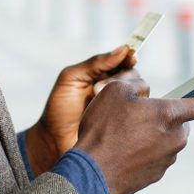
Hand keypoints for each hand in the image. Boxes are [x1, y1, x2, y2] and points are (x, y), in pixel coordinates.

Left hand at [25, 46, 136, 175]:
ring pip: (140, 92)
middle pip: (134, 76)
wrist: (53, 143)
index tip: (131, 57)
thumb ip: (95, 63)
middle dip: (120, 78)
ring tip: (99, 101)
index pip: (123, 62)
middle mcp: (115, 91)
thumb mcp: (71, 79)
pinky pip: (141, 113)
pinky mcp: (127, 125)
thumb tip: (123, 50)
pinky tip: (119, 112)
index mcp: (102, 76)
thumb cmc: (59, 110)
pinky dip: (135, 109)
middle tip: (97, 89)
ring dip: (124, 93)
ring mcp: (122, 108)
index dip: (129, 58)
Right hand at [74, 78, 193, 193]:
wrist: (92, 172)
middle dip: (165, 115)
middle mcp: (174, 138)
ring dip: (153, 133)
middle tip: (142, 112)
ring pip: (167, 139)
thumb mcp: (116, 90)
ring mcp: (167, 159)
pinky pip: (155, 155)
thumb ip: (138, 85)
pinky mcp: (156, 175)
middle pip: (180, 122)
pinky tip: (123, 149)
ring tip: (125, 132)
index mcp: (169, 114)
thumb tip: (146, 93)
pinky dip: (144, 150)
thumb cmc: (104, 127)